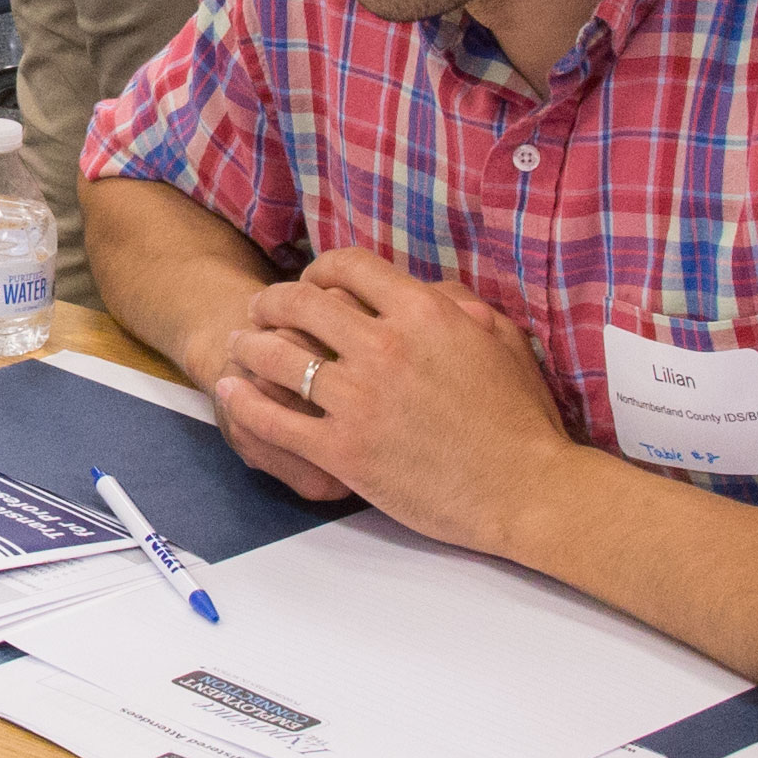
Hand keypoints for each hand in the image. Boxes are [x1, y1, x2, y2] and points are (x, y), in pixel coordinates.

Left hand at [211, 251, 575, 548]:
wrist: (527, 490)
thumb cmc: (523, 421)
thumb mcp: (502, 340)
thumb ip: (458, 306)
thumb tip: (426, 289)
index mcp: (423, 313)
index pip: (349, 268)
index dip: (319, 269)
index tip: (310, 282)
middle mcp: (384, 346)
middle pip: (303, 304)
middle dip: (273, 301)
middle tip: (259, 311)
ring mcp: (359, 400)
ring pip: (279, 357)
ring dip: (249, 346)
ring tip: (237, 347)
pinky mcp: (343, 450)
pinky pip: (275, 420)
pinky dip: (244, 402)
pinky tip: (231, 393)